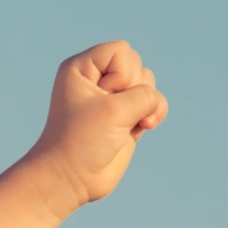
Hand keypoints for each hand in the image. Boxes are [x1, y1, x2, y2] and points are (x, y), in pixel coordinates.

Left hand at [26, 39, 167, 209]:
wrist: (72, 177)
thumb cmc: (83, 139)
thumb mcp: (116, 110)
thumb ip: (145, 95)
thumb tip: (155, 103)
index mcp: (81, 68)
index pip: (121, 50)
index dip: (122, 74)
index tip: (102, 98)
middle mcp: (97, 79)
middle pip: (137, 65)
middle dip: (133, 90)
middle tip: (110, 114)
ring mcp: (112, 98)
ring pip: (147, 83)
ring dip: (146, 104)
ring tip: (126, 123)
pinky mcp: (126, 116)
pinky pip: (154, 103)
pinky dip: (154, 114)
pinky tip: (140, 129)